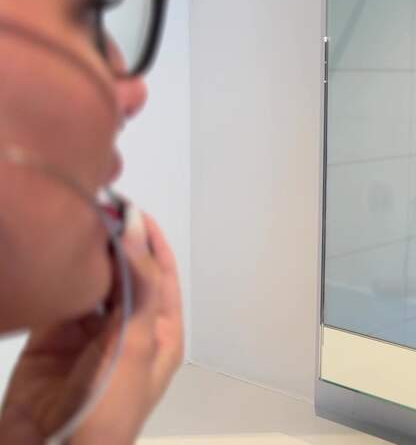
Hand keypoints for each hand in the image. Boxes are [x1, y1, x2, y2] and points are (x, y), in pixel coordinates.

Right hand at [0, 214, 183, 444]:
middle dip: (114, 245)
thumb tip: (137, 230)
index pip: (161, 275)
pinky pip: (60, 301)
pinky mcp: (52, 341)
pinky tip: (53, 257)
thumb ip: (138, 288)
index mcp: (161, 333)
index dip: (150, 240)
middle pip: (125, 276)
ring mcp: (90, 335)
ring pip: (92, 285)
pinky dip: (58, 279)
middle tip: (94, 210)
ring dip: (85, 258)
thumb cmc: (109, 410)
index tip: (132, 207)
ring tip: (72, 226)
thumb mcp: (135, 347)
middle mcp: (129, 330)